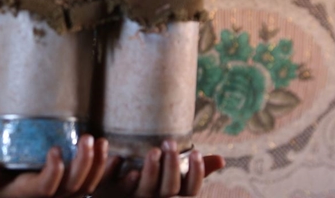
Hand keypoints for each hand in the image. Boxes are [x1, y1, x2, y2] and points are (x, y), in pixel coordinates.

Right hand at [0, 135, 108, 196]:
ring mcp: (64, 195)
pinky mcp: (73, 189)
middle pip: (73, 187)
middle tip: (87, 138)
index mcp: (28, 194)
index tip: (55, 149)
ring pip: (87, 187)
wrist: (5, 197)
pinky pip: (93, 184)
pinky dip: (103, 169)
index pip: (45, 189)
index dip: (53, 173)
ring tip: (100, 141)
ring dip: (97, 164)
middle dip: (83, 163)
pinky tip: (107, 150)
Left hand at [93, 140, 224, 196]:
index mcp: (172, 195)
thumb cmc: (150, 182)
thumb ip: (194, 170)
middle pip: (169, 189)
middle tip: (170, 142)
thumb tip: (222, 160)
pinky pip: (117, 188)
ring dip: (150, 170)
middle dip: (172, 166)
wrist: (113, 193)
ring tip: (153, 150)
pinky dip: (119, 174)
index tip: (196, 152)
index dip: (196, 174)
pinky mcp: (114, 194)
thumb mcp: (173, 177)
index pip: (190, 191)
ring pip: (146, 189)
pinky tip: (120, 159)